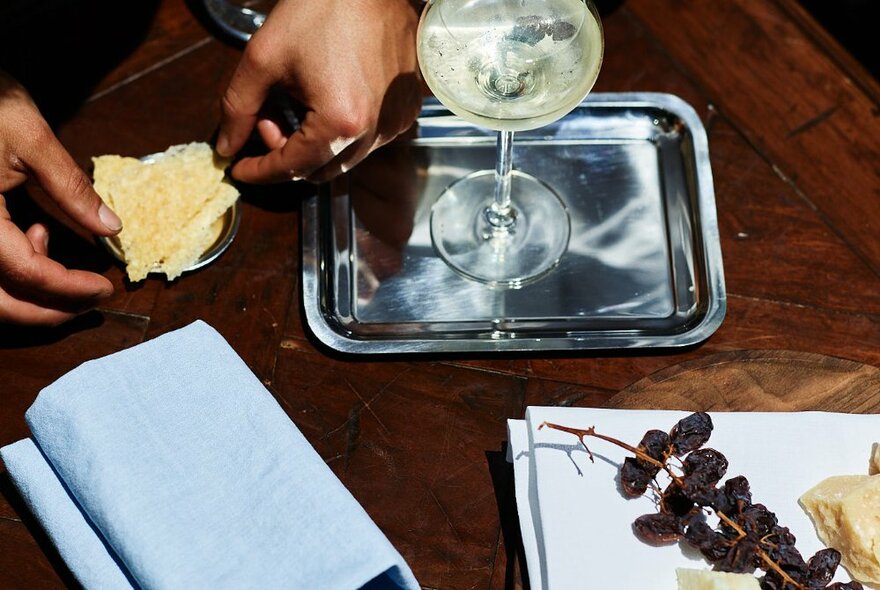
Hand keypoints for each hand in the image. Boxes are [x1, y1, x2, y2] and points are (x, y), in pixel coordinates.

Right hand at [0, 71, 120, 325]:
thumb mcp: (30, 138)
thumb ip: (72, 189)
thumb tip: (112, 228)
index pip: (28, 273)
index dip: (71, 290)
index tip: (106, 289)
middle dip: (48, 311)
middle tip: (91, 301)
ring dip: (28, 295)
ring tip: (63, 264)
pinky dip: (11, 269)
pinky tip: (37, 235)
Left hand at [216, 0, 422, 183]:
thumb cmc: (326, 8)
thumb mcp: (265, 56)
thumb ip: (239, 107)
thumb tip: (227, 144)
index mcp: (339, 123)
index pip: (291, 168)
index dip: (259, 170)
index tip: (239, 168)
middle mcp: (373, 133)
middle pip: (320, 171)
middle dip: (286, 155)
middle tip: (267, 120)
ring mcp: (395, 124)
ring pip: (344, 158)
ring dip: (314, 144)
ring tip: (297, 102)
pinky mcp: (406, 112)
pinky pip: (369, 139)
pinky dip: (342, 132)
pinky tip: (327, 98)